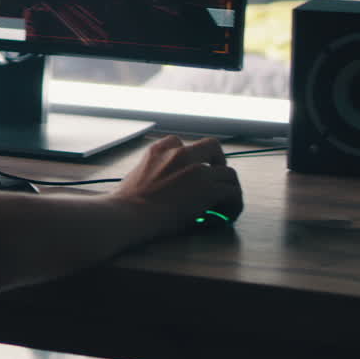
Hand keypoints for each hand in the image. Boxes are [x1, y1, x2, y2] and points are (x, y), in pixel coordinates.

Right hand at [112, 135, 242, 235]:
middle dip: (218, 163)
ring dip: (228, 188)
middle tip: (215, 181)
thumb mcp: (135, 176)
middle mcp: (180, 155)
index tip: (192, 168)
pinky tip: (226, 216)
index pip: (180, 142)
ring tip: (225, 204)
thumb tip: (160, 185)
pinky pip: (234, 193)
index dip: (190, 155)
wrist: (128, 215)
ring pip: (229, 173)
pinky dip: (234, 205)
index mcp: (158, 150)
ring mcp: (196, 171)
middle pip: (212, 146)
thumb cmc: (125, 204)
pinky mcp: (208, 189)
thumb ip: (151, 172)